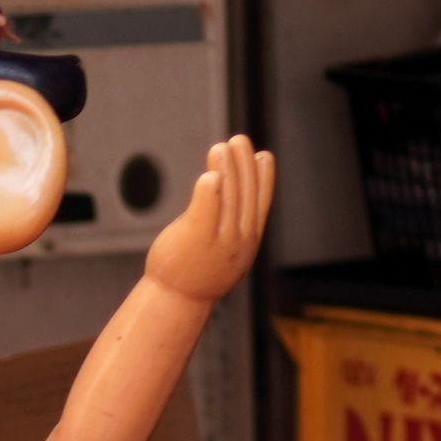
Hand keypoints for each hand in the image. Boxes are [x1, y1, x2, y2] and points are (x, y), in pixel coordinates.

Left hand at [141, 134, 273, 304]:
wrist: (177, 300)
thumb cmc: (197, 271)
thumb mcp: (224, 249)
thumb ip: (231, 225)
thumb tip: (229, 195)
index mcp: (248, 241)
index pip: (260, 204)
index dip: (263, 178)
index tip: (262, 156)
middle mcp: (239, 241)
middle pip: (244, 195)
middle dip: (243, 165)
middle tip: (238, 140)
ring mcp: (220, 242)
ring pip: (227, 199)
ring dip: (227, 170)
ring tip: (221, 147)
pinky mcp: (197, 240)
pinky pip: (206, 211)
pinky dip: (209, 192)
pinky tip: (209, 175)